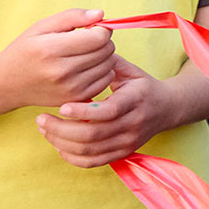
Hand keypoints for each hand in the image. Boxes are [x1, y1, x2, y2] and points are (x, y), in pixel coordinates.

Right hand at [0, 9, 116, 111]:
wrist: (8, 84)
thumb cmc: (25, 51)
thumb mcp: (41, 27)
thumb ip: (72, 17)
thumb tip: (100, 14)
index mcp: (51, 50)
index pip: (98, 37)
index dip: (100, 29)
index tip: (91, 28)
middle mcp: (61, 72)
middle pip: (106, 50)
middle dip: (103, 40)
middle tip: (89, 39)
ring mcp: (70, 89)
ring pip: (109, 65)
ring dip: (104, 55)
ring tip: (87, 52)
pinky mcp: (76, 99)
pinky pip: (106, 80)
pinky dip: (103, 70)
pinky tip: (88, 66)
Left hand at [36, 55, 180, 167]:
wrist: (168, 109)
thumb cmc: (142, 85)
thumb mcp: (130, 70)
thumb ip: (107, 61)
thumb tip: (82, 46)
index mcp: (136, 99)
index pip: (109, 110)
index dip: (83, 111)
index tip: (62, 106)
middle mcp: (133, 124)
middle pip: (93, 135)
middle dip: (62, 129)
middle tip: (41, 119)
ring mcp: (128, 142)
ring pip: (89, 151)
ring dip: (61, 142)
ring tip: (45, 128)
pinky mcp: (122, 153)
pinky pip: (92, 162)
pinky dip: (71, 156)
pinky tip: (58, 144)